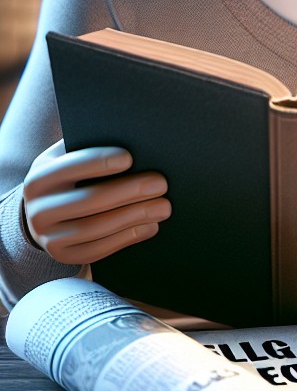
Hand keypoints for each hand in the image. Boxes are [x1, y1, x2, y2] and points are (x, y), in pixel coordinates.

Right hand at [23, 141, 169, 264]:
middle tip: (161, 184)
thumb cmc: (70, 177)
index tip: (129, 158)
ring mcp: (49, 237)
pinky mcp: (64, 256)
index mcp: (40, 179)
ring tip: (164, 206)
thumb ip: (88, 146)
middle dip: (129, 191)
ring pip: (95, 228)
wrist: (46, 214)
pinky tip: (151, 226)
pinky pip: (98, 250)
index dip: (98, 162)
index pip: (68, 167)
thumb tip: (128, 135)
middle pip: (89, 201)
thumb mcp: (68, 159)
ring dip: (134, 216)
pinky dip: (127, 238)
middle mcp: (38, 210)